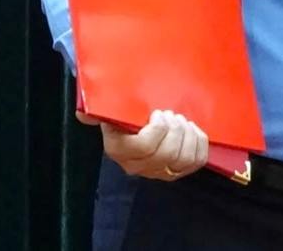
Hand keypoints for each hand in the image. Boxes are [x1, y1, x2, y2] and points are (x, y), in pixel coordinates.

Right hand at [77, 108, 209, 180]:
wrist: (136, 124)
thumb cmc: (125, 114)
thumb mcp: (111, 110)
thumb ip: (98, 110)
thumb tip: (83, 113)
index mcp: (119, 150)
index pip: (144, 146)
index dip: (158, 129)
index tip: (158, 113)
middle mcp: (137, 166)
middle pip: (167, 154)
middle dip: (176, 129)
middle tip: (173, 115)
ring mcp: (158, 172)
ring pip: (184, 159)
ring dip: (188, 135)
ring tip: (182, 121)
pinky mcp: (177, 171)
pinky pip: (197, 161)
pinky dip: (199, 143)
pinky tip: (192, 131)